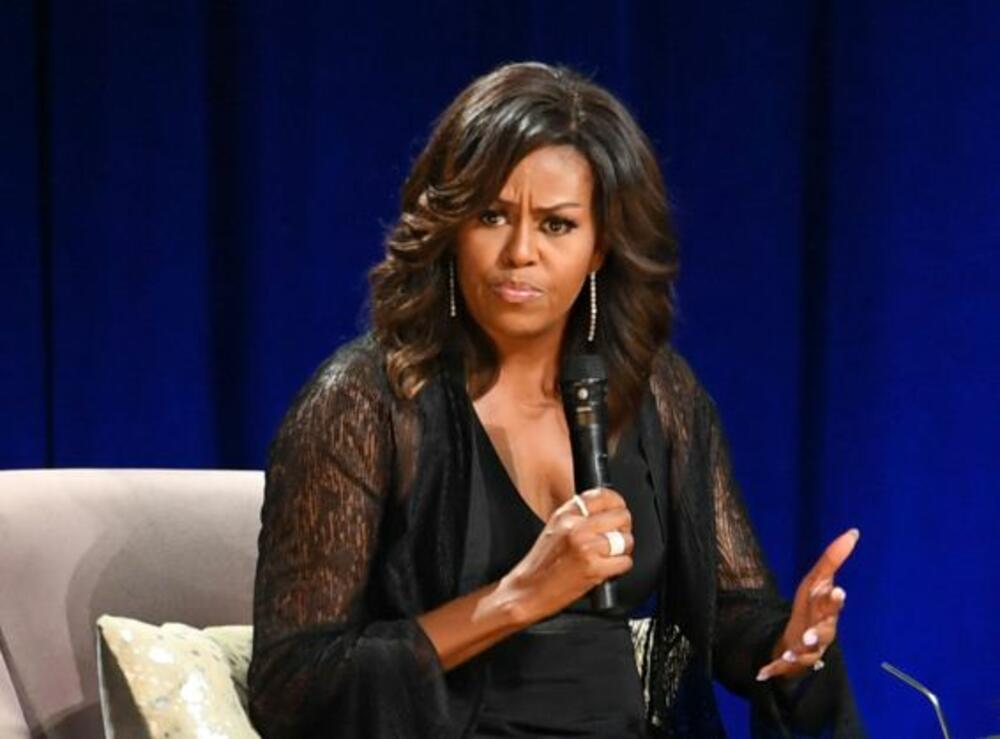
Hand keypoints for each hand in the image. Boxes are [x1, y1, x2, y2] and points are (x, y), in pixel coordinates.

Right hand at [499, 487, 633, 624]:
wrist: (528, 590)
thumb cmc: (541, 564)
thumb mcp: (555, 528)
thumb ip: (578, 516)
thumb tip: (605, 511)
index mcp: (566, 514)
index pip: (604, 496)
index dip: (617, 503)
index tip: (618, 511)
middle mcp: (576, 526)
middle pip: (621, 516)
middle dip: (623, 529)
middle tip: (616, 538)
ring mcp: (585, 547)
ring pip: (626, 540)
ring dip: (623, 550)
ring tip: (610, 556)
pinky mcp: (593, 568)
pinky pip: (624, 562)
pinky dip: (620, 567)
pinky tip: (607, 569)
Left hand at [756, 528, 859, 681]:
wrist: (801, 641)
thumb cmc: (813, 607)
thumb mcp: (818, 580)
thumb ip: (833, 558)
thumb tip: (853, 531)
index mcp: (826, 610)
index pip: (832, 604)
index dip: (835, 599)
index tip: (838, 591)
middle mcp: (822, 632)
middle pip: (824, 631)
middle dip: (820, 630)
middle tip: (813, 632)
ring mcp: (808, 650)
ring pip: (808, 654)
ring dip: (800, 652)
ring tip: (794, 650)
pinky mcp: (790, 661)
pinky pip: (782, 667)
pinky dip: (773, 669)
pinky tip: (761, 672)